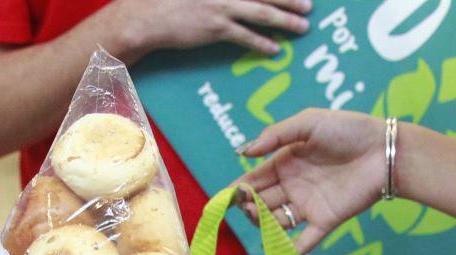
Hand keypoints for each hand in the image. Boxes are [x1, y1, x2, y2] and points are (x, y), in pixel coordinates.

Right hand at [106, 0, 311, 58]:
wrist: (146, 15)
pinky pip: (244, 36)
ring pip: (263, 13)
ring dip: (285, 21)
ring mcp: (222, 6)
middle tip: (310, 6)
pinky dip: (261, 42)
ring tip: (302, 28)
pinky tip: (274, 49)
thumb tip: (233, 3)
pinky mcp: (214, 28)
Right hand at [237, 109, 385, 252]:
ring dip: (264, 225)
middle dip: (249, 207)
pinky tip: (281, 252)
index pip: (254, 180)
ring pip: (276, 223)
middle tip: (248, 205)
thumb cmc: (349, 130)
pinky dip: (292, 250)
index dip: (239, 189)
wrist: (386, 150)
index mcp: (285, 164)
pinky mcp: (326, 221)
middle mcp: (293, 187)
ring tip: (261, 217)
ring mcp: (308, 206)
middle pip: (261, 203)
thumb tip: (241, 153)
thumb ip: (275, 135)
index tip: (227, 196)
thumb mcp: (309, 121)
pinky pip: (305, 241)